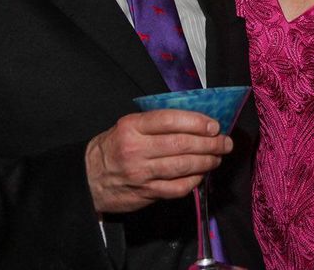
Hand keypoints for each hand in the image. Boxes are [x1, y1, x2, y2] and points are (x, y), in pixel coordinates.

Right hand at [85, 109, 232, 213]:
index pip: (169, 120)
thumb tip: (196, 121)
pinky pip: (177, 188)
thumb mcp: (128, 126)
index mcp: (132, 127)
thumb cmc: (114, 147)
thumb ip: (156, 123)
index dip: (196, 122)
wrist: (88, 179)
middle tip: (225, 142)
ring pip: (182, 166)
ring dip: (206, 161)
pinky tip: (201, 174)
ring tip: (218, 156)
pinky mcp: (145, 194)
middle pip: (181, 144)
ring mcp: (141, 174)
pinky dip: (194, 180)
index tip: (214, 125)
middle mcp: (136, 149)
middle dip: (209, 143)